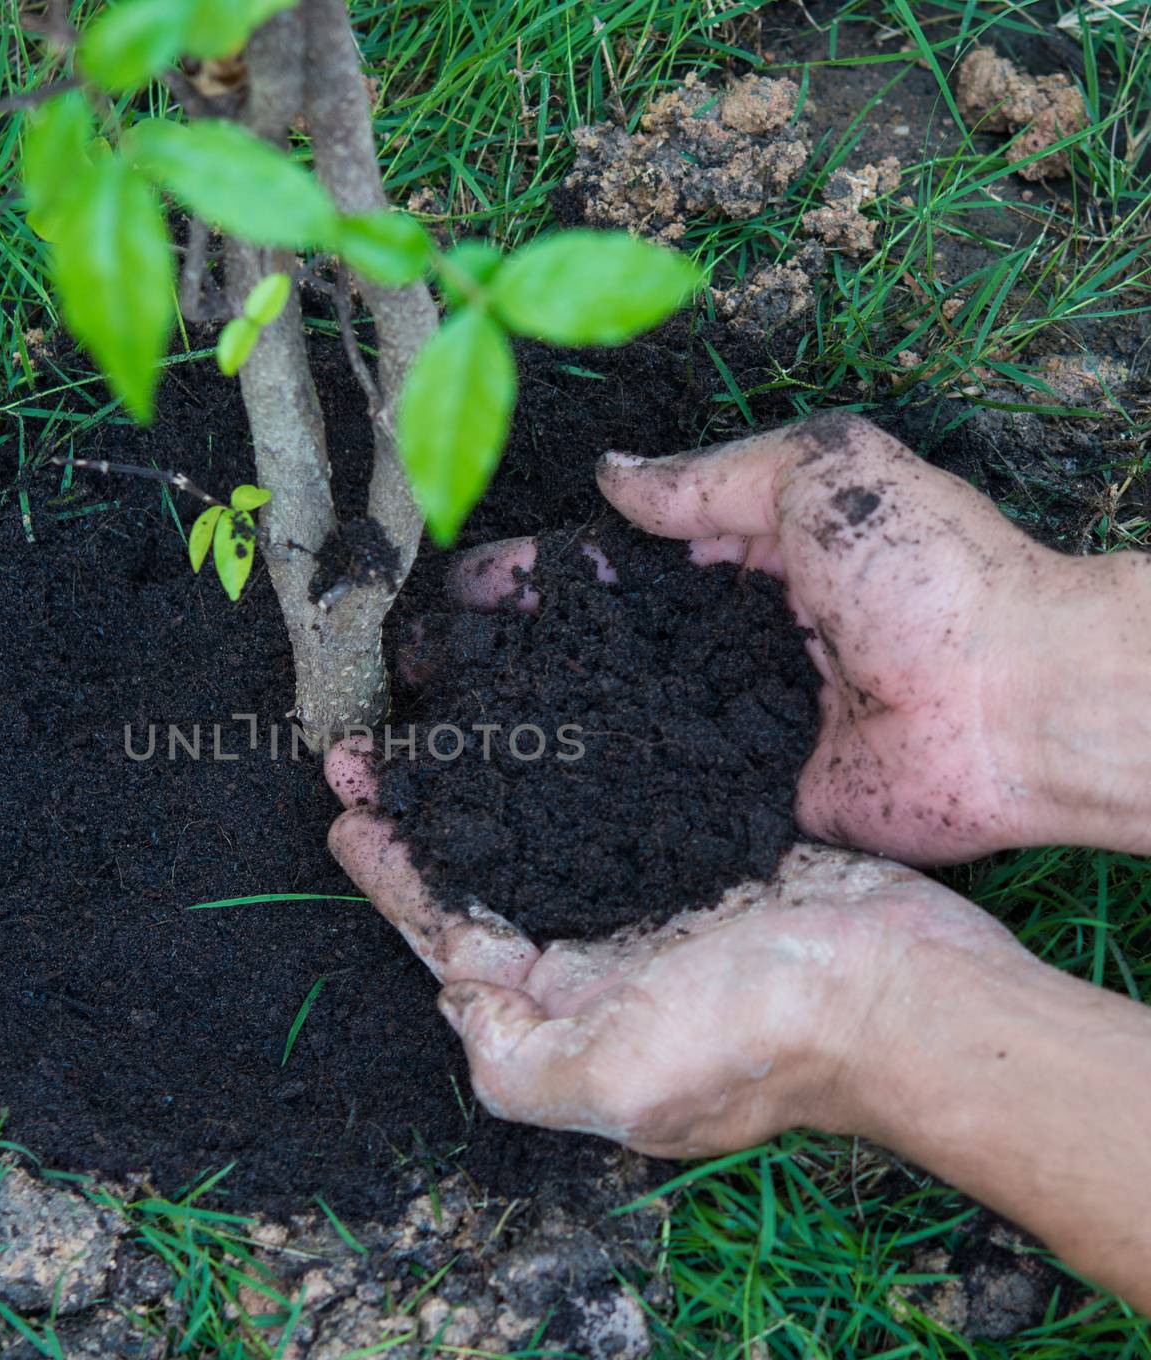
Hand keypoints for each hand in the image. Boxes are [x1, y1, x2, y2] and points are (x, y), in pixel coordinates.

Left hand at [325, 748, 1030, 1156]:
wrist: (909, 993)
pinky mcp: (704, 848)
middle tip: (371, 744)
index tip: (345, 809)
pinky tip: (547, 713)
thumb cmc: (765, 1039)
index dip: (393, 875)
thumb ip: (513, 1057)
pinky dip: (571, 760)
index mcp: (566, 1012)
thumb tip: (451, 995)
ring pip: (543, 827)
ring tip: (440, 714)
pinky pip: (616, 797)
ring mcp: (652, 901)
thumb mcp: (617, 1082)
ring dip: (488, 777)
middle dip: (424, 813)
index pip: (452, 936)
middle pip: (488, 875)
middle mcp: (599, 958)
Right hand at [455, 413, 1150, 863]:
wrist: (1013, 705)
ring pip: (611, 721)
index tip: (463, 587)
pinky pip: (654, 792)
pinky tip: (516, 803)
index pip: (613, 562)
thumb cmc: (926, 574)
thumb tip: (608, 478)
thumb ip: (707, 478)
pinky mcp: (746, 800)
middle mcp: (724, 644)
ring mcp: (731, 726)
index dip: (537, 573)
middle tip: (427, 670)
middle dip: (514, 652)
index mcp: (742, 557)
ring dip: (535, 724)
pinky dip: (591, 795)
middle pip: (597, 646)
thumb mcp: (819, 475)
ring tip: (447, 735)